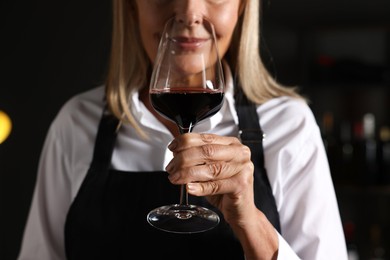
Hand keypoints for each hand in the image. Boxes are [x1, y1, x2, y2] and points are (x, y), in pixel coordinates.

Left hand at [166, 133, 278, 257]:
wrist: (241, 210)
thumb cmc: (224, 188)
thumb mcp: (209, 169)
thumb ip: (197, 159)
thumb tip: (176, 155)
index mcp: (231, 144)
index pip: (206, 138)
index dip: (186, 141)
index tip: (172, 148)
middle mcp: (239, 153)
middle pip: (207, 151)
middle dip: (184, 158)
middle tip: (171, 168)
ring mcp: (243, 168)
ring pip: (210, 168)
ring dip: (187, 173)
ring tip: (175, 178)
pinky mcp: (241, 185)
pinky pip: (215, 186)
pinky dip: (199, 187)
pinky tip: (189, 188)